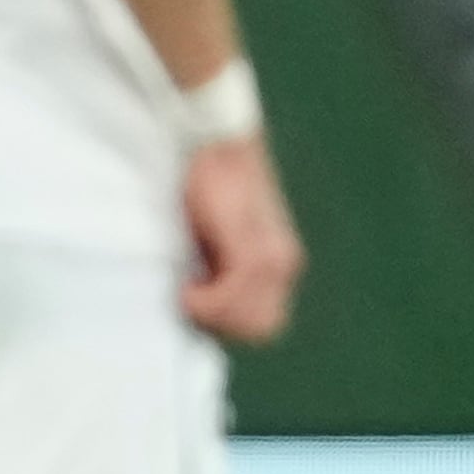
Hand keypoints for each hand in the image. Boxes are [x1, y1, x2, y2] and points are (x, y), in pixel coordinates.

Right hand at [181, 135, 306, 343]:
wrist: (214, 144)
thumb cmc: (209, 187)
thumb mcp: (217, 238)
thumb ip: (223, 270)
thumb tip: (207, 309)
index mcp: (281, 263)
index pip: (265, 325)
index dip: (230, 323)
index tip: (203, 300)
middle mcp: (285, 264)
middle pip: (261, 329)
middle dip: (224, 323)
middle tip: (197, 296)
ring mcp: (273, 259)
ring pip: (247, 320)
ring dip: (211, 313)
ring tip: (191, 287)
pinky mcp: (253, 251)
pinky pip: (230, 299)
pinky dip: (204, 302)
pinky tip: (188, 286)